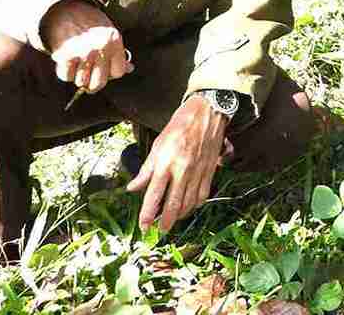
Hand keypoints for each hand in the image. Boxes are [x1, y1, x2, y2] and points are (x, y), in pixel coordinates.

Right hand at [40, 0, 130, 92]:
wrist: (66, 9)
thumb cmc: (91, 24)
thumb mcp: (110, 33)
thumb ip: (119, 52)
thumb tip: (130, 69)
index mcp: (115, 41)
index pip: (118, 73)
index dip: (110, 73)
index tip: (104, 68)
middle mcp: (101, 48)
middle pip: (99, 83)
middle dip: (93, 83)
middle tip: (89, 76)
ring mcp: (83, 52)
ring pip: (81, 82)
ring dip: (78, 77)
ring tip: (78, 65)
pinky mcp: (66, 55)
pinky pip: (66, 77)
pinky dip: (65, 73)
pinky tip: (68, 63)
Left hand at [126, 95, 230, 231]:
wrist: (208, 112)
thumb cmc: (180, 125)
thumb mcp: (157, 144)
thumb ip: (146, 169)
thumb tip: (133, 188)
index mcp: (166, 163)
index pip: (154, 195)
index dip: (148, 214)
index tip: (143, 226)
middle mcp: (182, 170)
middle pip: (174, 204)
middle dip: (166, 222)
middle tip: (160, 231)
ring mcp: (198, 171)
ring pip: (190, 203)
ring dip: (180, 215)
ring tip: (172, 220)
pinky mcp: (210, 170)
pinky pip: (203, 195)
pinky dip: (195, 205)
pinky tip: (189, 207)